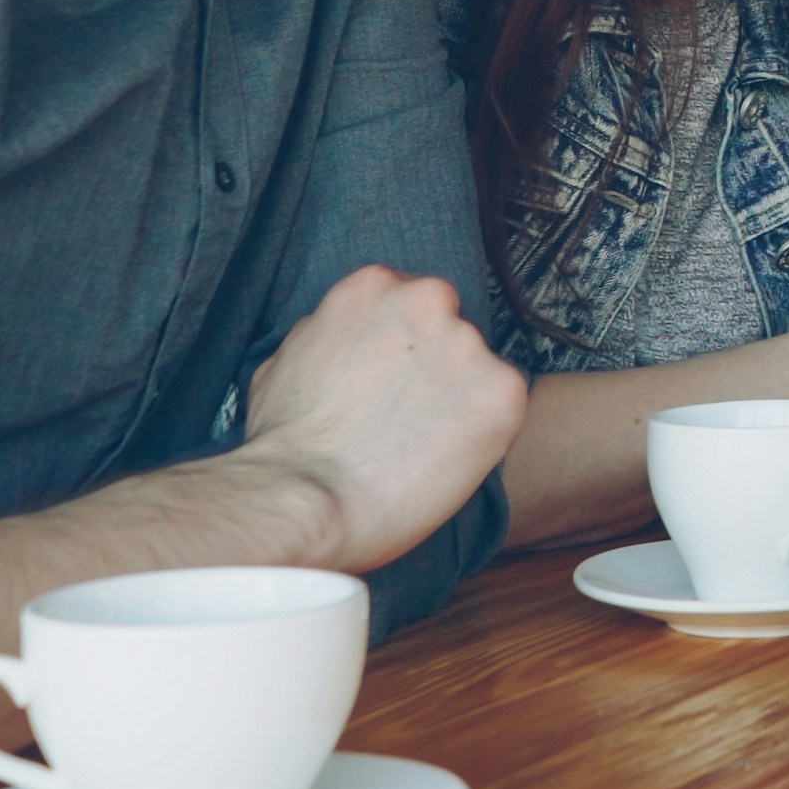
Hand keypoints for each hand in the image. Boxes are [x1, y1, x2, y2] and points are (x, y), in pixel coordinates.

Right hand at [235, 265, 526, 571]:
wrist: (306, 502)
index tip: (396, 380)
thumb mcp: (284, 361)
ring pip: (479, 368)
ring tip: (423, 444)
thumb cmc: (284, 445)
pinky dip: (486, 433)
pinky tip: (446, 459)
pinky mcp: (504, 393)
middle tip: (411, 413)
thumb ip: (329, 334)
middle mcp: (428, 300)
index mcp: (374, 286)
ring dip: (462, 399)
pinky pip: (504, 408)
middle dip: (439, 365)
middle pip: (451, 327)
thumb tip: (349, 340)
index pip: (411, 302)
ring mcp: (469, 344)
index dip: (406, 346)